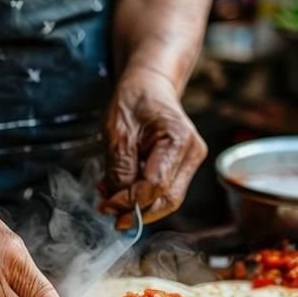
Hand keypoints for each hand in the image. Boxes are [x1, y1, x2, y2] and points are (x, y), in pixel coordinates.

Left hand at [101, 67, 206, 228]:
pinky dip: (141, 196)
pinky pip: (163, 191)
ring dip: (137, 205)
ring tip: (109, 196)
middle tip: (107, 211)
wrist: (149, 86)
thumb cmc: (134, 100)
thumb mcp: (118, 132)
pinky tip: (120, 189)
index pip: (155, 185)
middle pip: (167, 199)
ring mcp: (190, 162)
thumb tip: (117, 203)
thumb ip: (119, 169)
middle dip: (135, 210)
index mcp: (179, 139)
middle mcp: (192, 153)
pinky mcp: (182, 167)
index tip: (105, 206)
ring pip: (166, 200)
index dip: (129, 201)